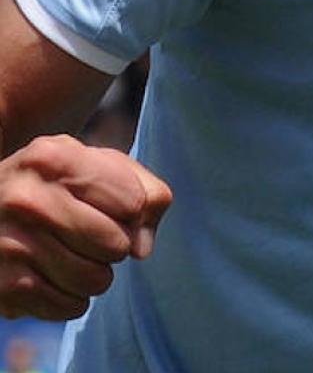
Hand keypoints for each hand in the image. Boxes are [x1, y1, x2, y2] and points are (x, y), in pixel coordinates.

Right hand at [0, 134, 171, 319]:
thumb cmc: (54, 186)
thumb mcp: (98, 166)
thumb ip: (145, 192)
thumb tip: (142, 248)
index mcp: (55, 158)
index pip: (133, 202)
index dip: (132, 210)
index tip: (108, 207)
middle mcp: (26, 199)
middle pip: (116, 245)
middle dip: (115, 246)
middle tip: (88, 236)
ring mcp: (9, 244)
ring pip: (95, 281)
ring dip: (95, 275)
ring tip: (71, 256)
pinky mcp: (3, 286)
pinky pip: (69, 307)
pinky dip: (71, 299)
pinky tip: (53, 276)